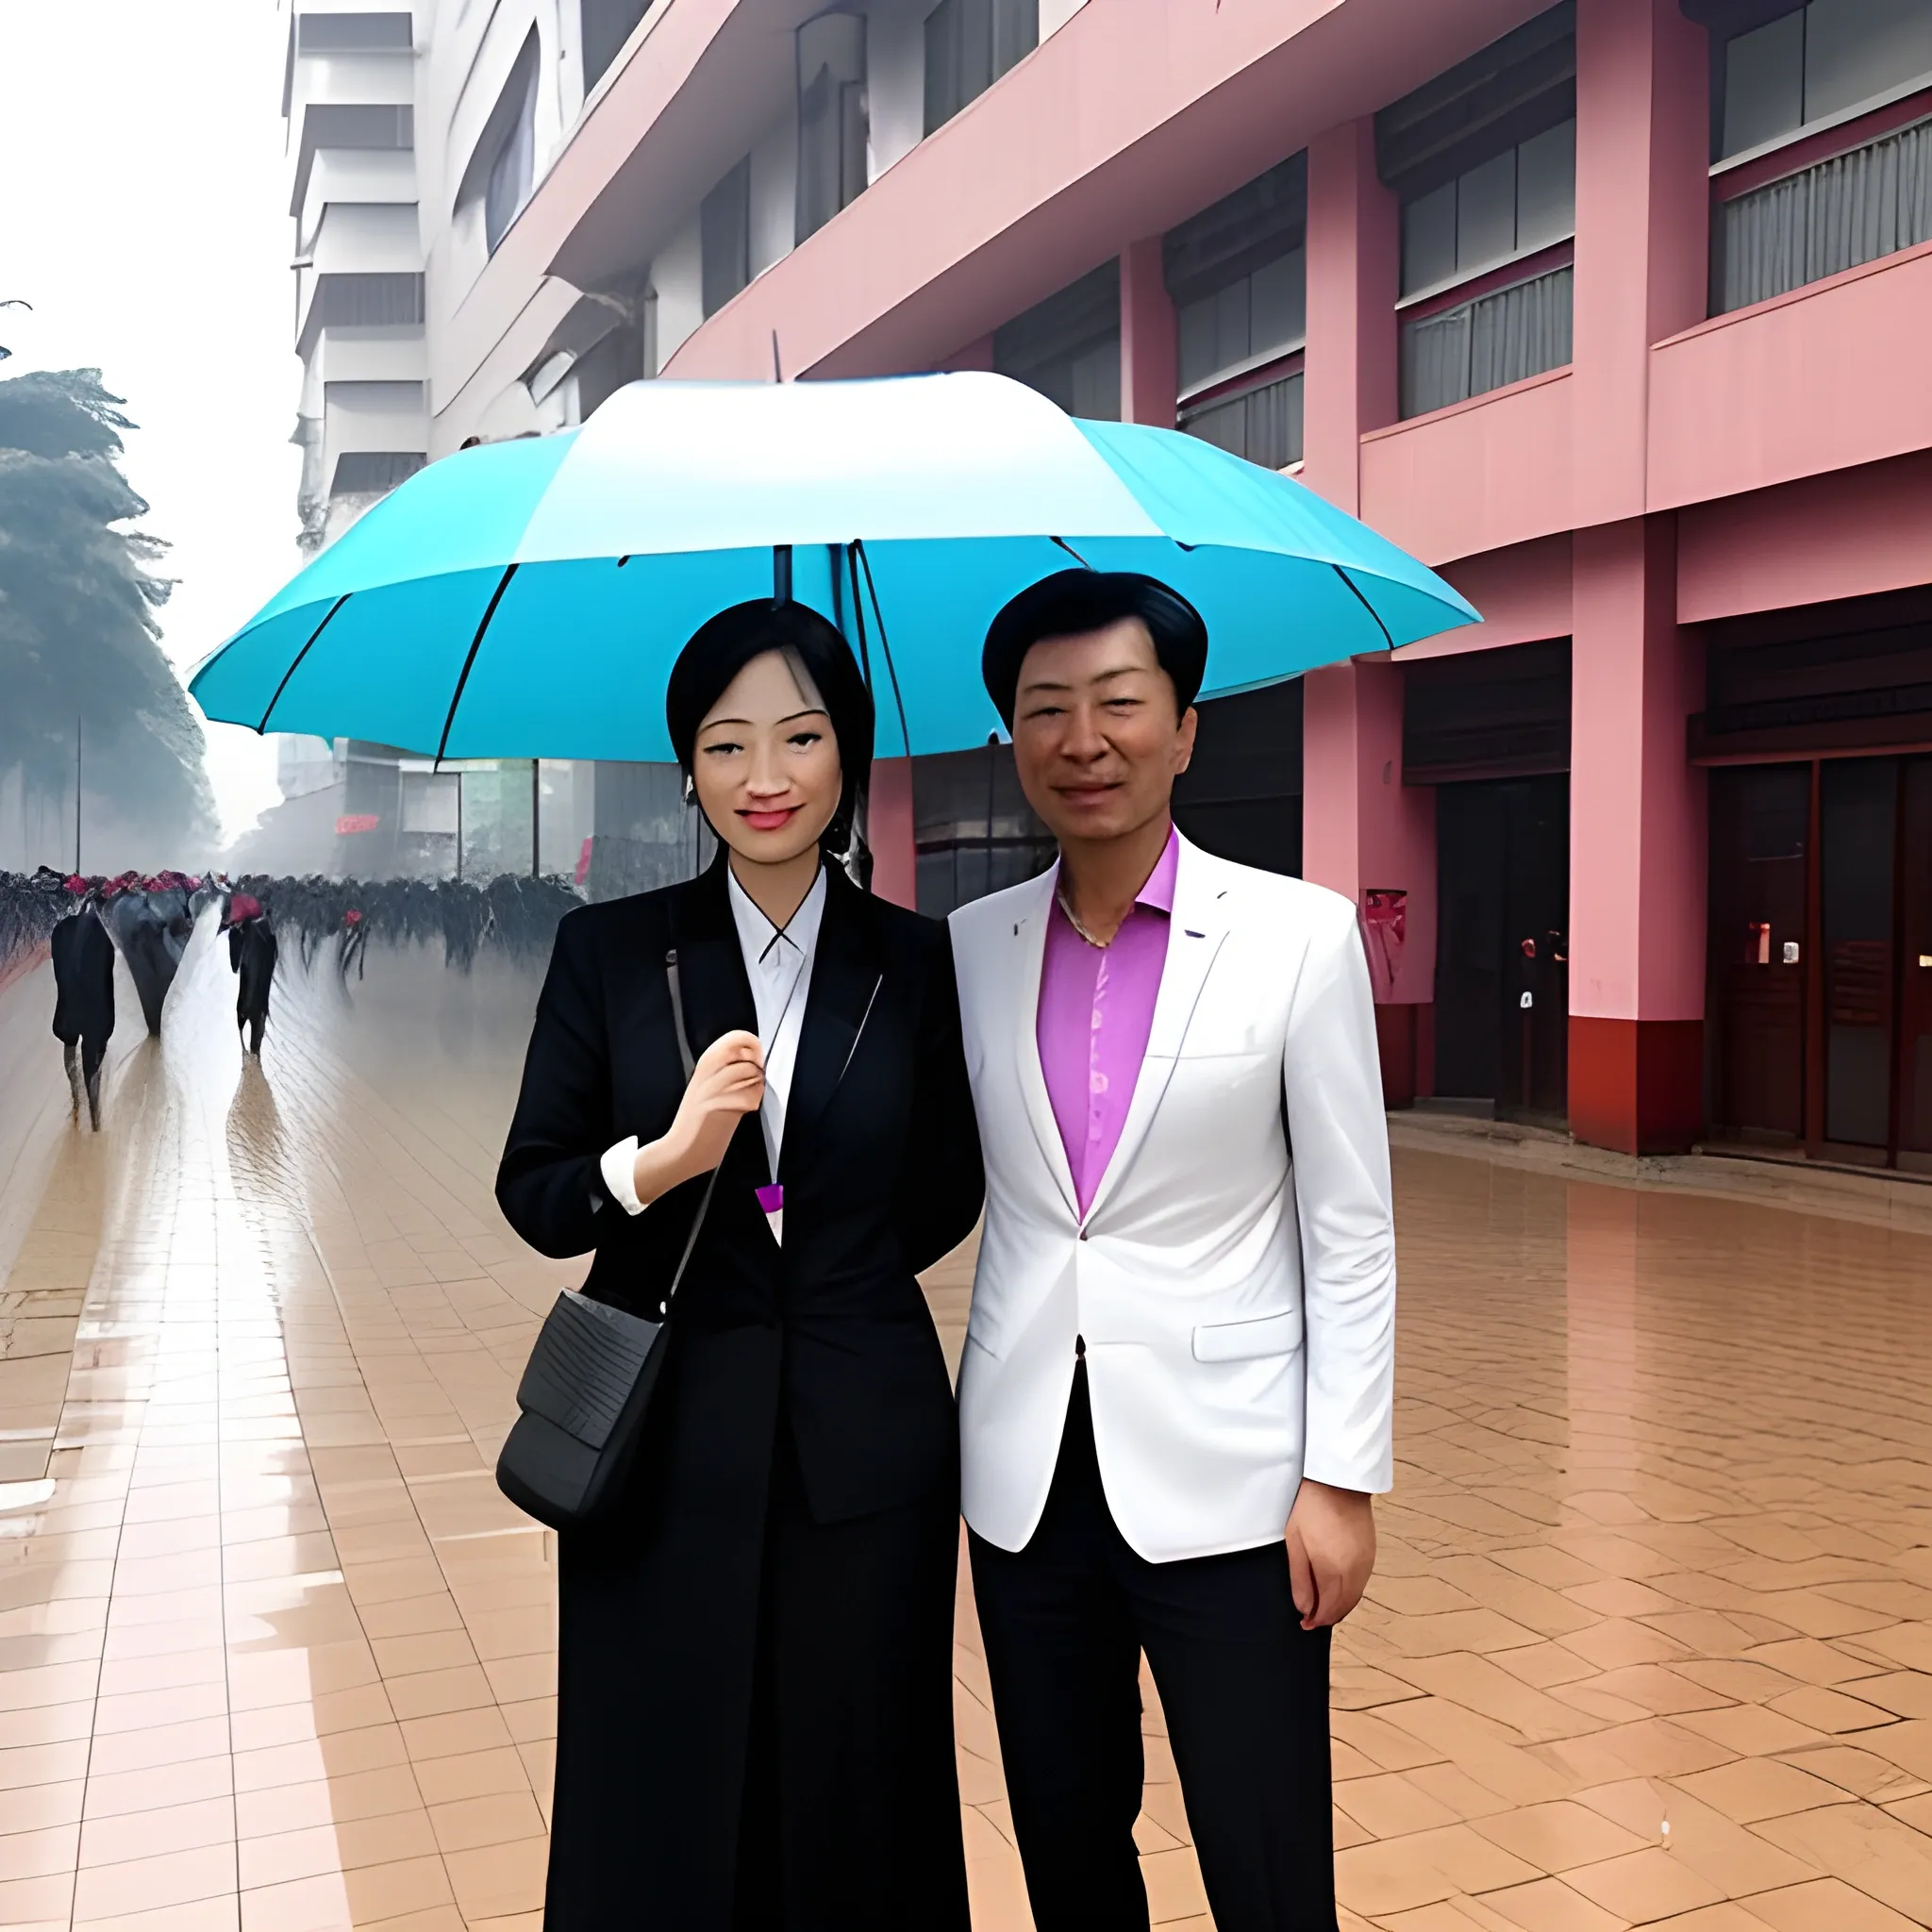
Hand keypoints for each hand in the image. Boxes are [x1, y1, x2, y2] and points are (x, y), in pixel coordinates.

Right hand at [635, 1029, 762, 1201]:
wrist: (681, 1149)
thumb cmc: (700, 1120)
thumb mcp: (710, 1085)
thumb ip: (727, 1068)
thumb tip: (753, 1056)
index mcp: (706, 1062)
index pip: (736, 1036)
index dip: (753, 1045)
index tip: (756, 1060)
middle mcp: (708, 1070)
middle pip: (747, 1051)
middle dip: (757, 1066)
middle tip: (754, 1081)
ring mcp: (713, 1087)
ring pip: (752, 1073)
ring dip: (756, 1088)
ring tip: (745, 1100)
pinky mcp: (718, 1105)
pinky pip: (750, 1097)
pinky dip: (752, 1104)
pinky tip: (741, 1112)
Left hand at [1286, 1480, 1375, 1630]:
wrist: (1338, 1483)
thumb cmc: (1312, 1508)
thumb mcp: (1295, 1543)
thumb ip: (1300, 1579)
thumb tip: (1304, 1607)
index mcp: (1333, 1569)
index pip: (1327, 1607)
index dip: (1316, 1619)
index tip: (1305, 1623)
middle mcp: (1354, 1571)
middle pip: (1343, 1606)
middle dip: (1328, 1616)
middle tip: (1312, 1619)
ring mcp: (1366, 1562)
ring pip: (1355, 1597)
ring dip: (1340, 1607)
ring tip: (1323, 1607)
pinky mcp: (1371, 1554)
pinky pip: (1362, 1584)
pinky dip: (1350, 1594)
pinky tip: (1338, 1590)